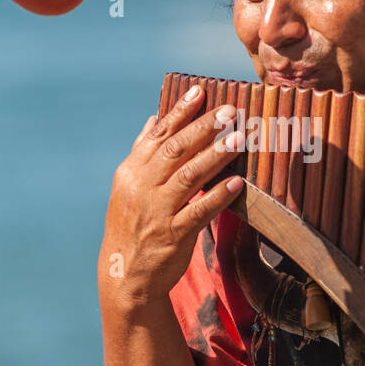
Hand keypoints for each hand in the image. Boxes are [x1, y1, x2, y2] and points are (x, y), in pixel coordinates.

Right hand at [99, 84, 244, 308]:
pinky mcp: (173, 234)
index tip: (201, 91)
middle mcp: (142, 187)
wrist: (125, 274)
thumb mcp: (127, 186)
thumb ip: (142, 152)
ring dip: (216, 155)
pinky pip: (199, 211)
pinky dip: (218, 196)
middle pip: (176, 150)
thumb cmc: (132, 225)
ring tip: (239, 138)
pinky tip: (237, 183)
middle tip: (230, 111)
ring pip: (189, 176)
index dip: (180, 111)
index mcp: (131, 171)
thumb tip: (152, 118)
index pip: (159, 134)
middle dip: (204, 128)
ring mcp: (156, 211)